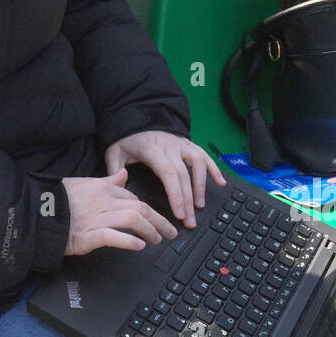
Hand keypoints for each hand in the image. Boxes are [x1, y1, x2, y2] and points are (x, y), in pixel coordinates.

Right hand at [61, 168, 179, 256]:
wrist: (36, 213)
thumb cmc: (58, 200)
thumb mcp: (83, 183)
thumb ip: (106, 181)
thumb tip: (124, 174)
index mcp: (102, 188)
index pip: (133, 197)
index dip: (149, 209)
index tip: (157, 218)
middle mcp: (103, 201)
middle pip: (141, 207)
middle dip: (160, 221)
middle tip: (170, 232)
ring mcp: (97, 218)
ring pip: (133, 220)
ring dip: (150, 230)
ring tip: (157, 239)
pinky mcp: (89, 235)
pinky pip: (114, 236)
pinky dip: (129, 241)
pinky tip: (138, 246)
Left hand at [103, 130, 225, 229]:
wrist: (137, 115)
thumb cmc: (126, 138)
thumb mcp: (114, 152)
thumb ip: (115, 171)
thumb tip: (121, 189)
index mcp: (152, 149)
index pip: (169, 173)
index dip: (176, 194)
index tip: (180, 213)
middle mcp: (170, 146)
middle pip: (184, 175)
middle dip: (188, 200)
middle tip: (190, 221)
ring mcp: (181, 143)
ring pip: (198, 164)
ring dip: (201, 186)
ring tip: (200, 206)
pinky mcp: (188, 143)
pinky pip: (204, 155)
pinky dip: (214, 169)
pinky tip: (221, 182)